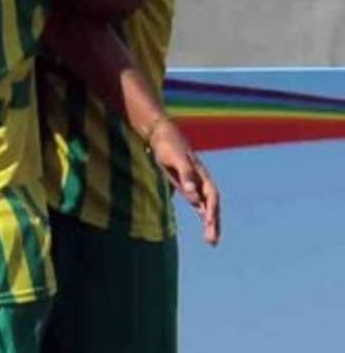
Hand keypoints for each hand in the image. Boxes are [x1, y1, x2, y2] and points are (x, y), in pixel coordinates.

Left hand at [149, 119, 221, 245]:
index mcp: (201, 175)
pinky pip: (198, 203)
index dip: (211, 211)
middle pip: (212, 205)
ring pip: (206, 206)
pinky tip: (205, 225)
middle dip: (214, 223)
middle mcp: (201, 181)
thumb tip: (194, 196)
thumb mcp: (175, 159)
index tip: (208, 225)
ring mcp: (195, 183)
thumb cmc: (168, 145)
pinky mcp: (187, 185)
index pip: (211, 197)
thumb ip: (186, 176)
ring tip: (211, 241)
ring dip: (210, 222)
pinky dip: (202, 214)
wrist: (161, 134)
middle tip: (212, 243)